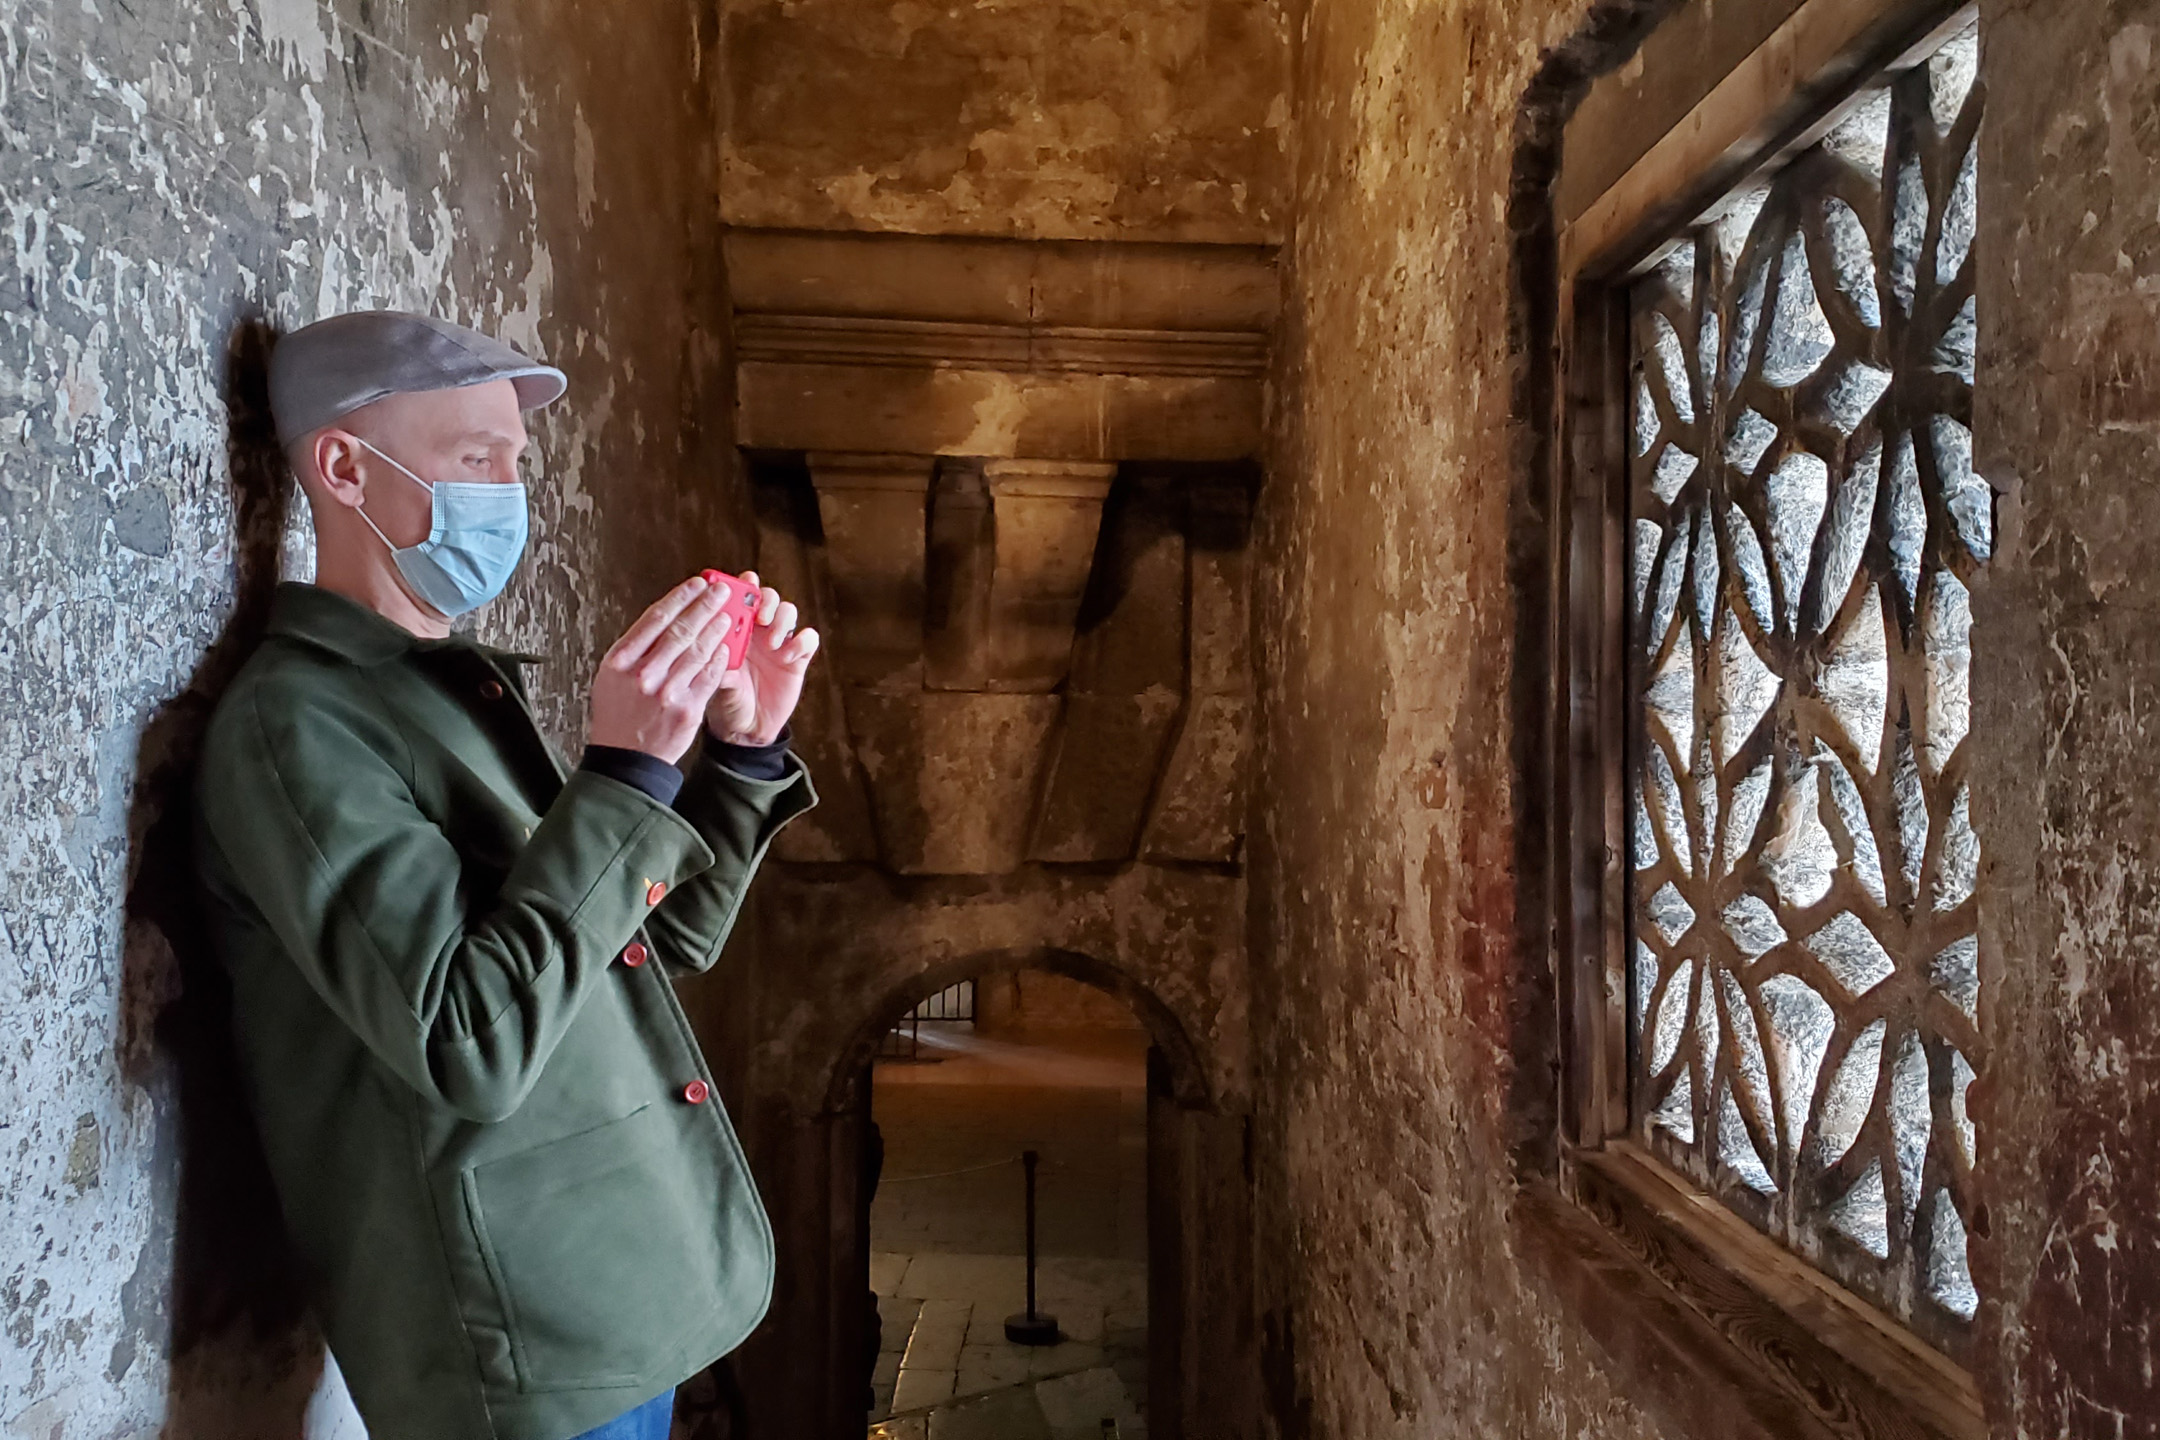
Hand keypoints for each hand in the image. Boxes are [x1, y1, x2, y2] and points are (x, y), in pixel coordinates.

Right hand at [587, 577, 734, 763]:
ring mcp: (667, 692)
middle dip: (704, 606)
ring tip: (728, 616)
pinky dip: (719, 658)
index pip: (655, 618)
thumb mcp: (611, 677)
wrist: (627, 760)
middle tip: (721, 591)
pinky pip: (709, 676)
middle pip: (680, 629)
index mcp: (620, 661)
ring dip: (716, 629)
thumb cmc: (618, 715)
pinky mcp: (687, 709)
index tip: (696, 584)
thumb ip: (634, 649)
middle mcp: (643, 674)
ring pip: (698, 650)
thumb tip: (665, 617)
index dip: (680, 597)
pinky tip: (726, 647)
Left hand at [705, 571, 819, 745]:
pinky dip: (802, 642)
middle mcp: (757, 632)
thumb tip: (714, 650)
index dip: (743, 586)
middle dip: (766, 600)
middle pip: (768, 597)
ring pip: (788, 612)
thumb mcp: (718, 685)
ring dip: (783, 620)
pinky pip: (809, 638)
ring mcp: (779, 644)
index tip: (744, 585)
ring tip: (773, 642)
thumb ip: (718, 666)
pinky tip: (788, 657)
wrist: (748, 730)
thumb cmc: (726, 704)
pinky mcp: (798, 659)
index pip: (740, 597)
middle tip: (761, 617)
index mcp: (733, 631)